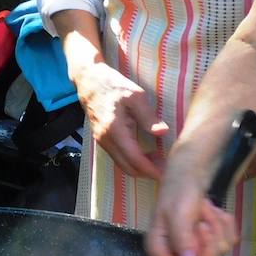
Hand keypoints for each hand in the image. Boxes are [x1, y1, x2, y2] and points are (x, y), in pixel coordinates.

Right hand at [71, 61, 168, 178]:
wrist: (89, 81)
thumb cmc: (114, 85)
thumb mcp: (135, 96)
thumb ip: (148, 116)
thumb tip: (162, 132)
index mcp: (115, 131)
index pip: (135, 159)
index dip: (150, 169)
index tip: (166, 174)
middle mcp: (106, 140)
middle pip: (128, 167)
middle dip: (146, 172)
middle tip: (166, 168)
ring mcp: (102, 141)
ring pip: (122, 164)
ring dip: (139, 167)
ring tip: (158, 160)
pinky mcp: (101, 139)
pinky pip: (118, 157)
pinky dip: (132, 160)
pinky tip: (145, 153)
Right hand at [145, 151, 238, 255]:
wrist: (192, 173)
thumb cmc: (178, 191)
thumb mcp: (177, 211)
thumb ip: (182, 236)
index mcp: (160, 250)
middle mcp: (177, 253)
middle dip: (208, 243)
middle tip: (202, 222)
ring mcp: (196, 246)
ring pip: (219, 252)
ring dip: (216, 227)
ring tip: (205, 210)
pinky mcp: (212, 239)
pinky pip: (228, 240)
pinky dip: (225, 224)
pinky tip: (214, 212)